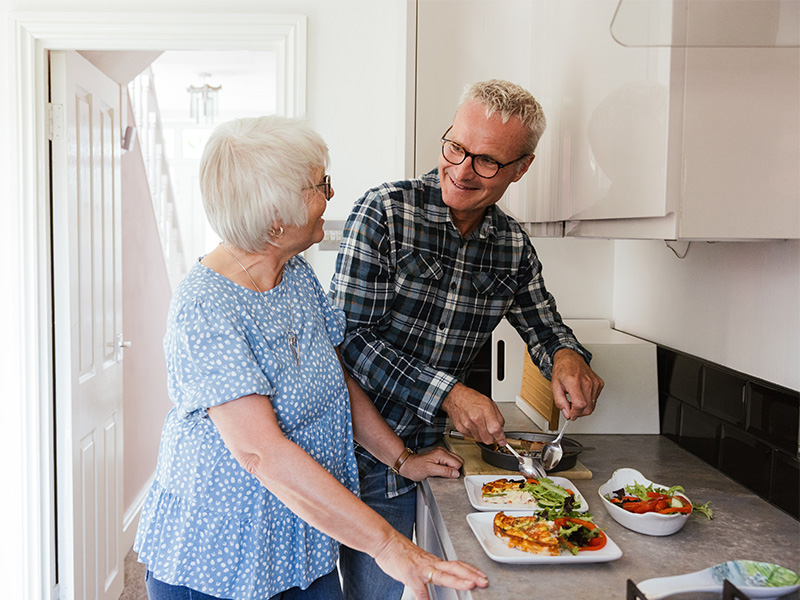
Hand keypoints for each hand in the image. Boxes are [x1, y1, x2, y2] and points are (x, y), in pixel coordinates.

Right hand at [373, 530, 487, 599]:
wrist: (385, 541)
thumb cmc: (399, 551)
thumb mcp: (418, 560)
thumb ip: (429, 570)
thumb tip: (437, 576)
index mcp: (433, 561)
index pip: (456, 564)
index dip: (470, 570)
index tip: (482, 575)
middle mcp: (430, 563)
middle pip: (455, 568)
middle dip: (471, 574)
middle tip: (484, 581)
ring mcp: (421, 570)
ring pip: (442, 575)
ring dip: (457, 580)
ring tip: (469, 586)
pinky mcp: (410, 576)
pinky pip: (419, 591)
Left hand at [398, 447, 462, 481]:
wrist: (407, 465)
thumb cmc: (415, 468)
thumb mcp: (430, 471)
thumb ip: (445, 471)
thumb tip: (456, 473)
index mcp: (441, 454)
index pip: (457, 463)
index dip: (454, 471)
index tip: (449, 476)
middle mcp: (442, 451)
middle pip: (458, 460)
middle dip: (455, 469)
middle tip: (446, 475)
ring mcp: (441, 453)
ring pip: (455, 461)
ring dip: (452, 469)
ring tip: (442, 473)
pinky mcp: (439, 456)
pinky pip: (450, 462)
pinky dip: (449, 467)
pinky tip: (442, 471)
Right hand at [441, 383, 505, 445]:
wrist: (455, 397)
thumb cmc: (471, 398)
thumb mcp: (490, 403)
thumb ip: (498, 417)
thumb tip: (501, 428)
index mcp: (485, 410)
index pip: (495, 430)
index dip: (501, 438)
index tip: (502, 441)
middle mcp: (476, 419)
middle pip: (488, 439)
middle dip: (492, 439)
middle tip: (493, 435)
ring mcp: (467, 425)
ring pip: (480, 440)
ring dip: (483, 436)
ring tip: (482, 427)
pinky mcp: (461, 429)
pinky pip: (471, 437)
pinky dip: (475, 434)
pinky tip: (474, 426)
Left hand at [551, 349, 603, 419]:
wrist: (570, 358)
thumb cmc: (562, 370)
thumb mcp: (555, 387)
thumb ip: (560, 402)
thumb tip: (567, 414)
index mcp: (574, 382)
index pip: (580, 405)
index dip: (575, 413)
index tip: (570, 415)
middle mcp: (587, 382)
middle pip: (588, 408)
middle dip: (579, 413)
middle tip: (571, 408)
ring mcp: (595, 383)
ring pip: (592, 405)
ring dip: (583, 407)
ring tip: (575, 399)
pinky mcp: (599, 383)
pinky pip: (595, 399)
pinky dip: (589, 400)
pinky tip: (581, 394)